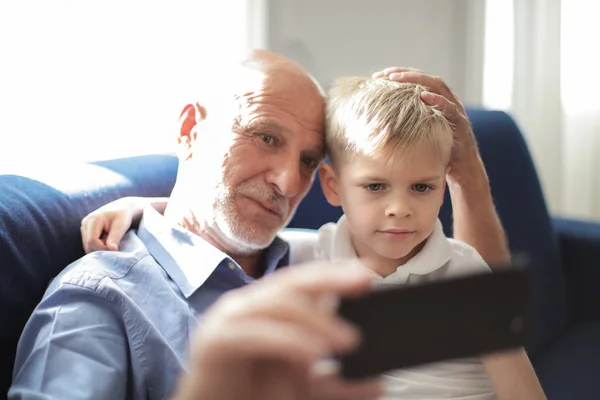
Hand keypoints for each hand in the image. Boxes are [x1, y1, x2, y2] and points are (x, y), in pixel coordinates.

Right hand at [80, 197, 140, 252]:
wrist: (121, 208)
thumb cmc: (122, 216)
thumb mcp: (121, 226)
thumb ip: (115, 238)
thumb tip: (111, 250)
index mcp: (93, 219)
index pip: (92, 241)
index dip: (102, 249)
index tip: (114, 249)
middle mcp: (85, 223)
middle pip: (88, 245)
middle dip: (101, 249)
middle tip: (113, 244)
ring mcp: (84, 228)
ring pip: (88, 246)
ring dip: (100, 248)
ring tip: (110, 240)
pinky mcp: (85, 231)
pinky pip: (89, 245)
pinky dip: (98, 246)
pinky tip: (106, 240)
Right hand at [172, 261, 383, 399]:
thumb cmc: (247, 395)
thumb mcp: (300, 388)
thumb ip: (333, 384)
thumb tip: (376, 384)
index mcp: (264, 309)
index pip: (302, 281)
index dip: (333, 273)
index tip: (366, 274)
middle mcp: (246, 307)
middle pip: (291, 282)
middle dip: (329, 278)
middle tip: (364, 281)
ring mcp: (227, 320)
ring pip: (277, 304)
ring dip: (316, 320)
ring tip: (348, 342)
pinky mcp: (214, 342)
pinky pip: (256, 333)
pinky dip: (288, 341)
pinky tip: (312, 356)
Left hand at [372, 67, 483, 183]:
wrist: (461, 167)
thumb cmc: (437, 148)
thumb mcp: (418, 131)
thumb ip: (405, 122)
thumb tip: (375, 122)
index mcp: (436, 99)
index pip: (416, 79)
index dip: (397, 74)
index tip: (377, 76)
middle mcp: (446, 99)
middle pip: (425, 77)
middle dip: (403, 73)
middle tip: (383, 74)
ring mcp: (455, 108)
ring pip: (438, 85)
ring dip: (417, 80)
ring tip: (397, 79)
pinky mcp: (461, 122)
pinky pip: (450, 107)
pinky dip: (438, 100)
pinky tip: (424, 96)